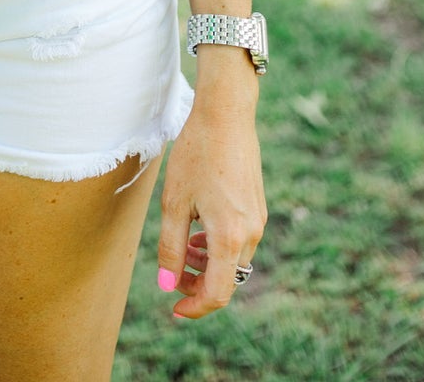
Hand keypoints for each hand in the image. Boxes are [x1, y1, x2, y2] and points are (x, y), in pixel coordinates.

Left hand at [156, 84, 265, 320]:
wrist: (226, 114)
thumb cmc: (196, 154)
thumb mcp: (175, 201)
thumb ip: (171, 246)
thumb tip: (166, 284)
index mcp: (230, 237)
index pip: (218, 293)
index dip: (195, 307)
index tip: (174, 308)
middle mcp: (251, 233)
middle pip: (227, 280)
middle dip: (199, 284)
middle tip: (172, 272)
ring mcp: (258, 220)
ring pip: (234, 261)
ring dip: (209, 264)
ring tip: (184, 247)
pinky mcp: (258, 207)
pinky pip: (240, 241)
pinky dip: (219, 246)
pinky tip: (200, 229)